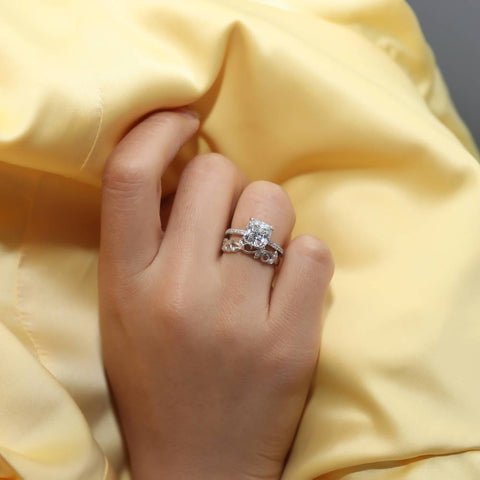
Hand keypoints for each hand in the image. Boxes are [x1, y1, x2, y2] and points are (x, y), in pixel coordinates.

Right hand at [98, 108, 333, 479]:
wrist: (199, 466)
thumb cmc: (158, 383)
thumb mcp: (126, 311)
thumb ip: (150, 242)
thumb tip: (190, 179)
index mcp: (126, 283)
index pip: (130, 177)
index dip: (158, 131)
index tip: (184, 121)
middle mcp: (178, 292)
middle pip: (217, 174)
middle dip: (228, 182)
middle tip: (230, 216)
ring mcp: (238, 316)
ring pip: (273, 201)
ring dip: (270, 216)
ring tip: (260, 255)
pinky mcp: (291, 339)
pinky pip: (313, 250)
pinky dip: (305, 257)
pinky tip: (288, 285)